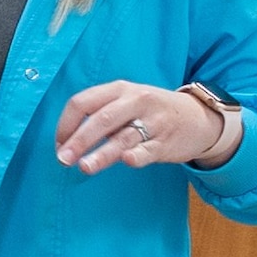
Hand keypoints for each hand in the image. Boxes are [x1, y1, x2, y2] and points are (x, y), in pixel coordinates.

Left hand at [55, 78, 229, 173]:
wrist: (197, 117)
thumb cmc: (151, 111)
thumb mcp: (126, 100)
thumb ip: (99, 114)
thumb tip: (66, 140)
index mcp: (119, 89)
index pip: (83, 102)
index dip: (66, 124)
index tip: (59, 144)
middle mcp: (135, 101)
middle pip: (101, 119)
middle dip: (79, 140)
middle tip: (63, 159)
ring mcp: (153, 121)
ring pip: (122, 137)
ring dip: (102, 153)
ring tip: (84, 167)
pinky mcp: (166, 141)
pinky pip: (149, 149)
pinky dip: (137, 155)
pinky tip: (127, 161)